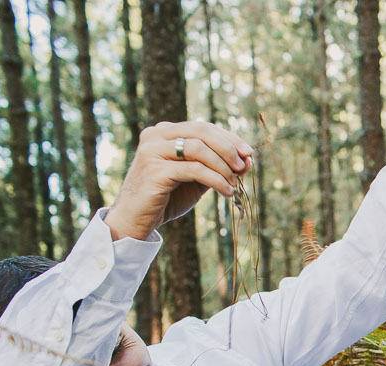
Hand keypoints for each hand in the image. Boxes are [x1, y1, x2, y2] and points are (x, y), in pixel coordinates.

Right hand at [105, 121, 252, 240]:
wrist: (136, 218)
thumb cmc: (168, 197)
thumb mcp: (197, 178)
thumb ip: (217, 166)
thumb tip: (248, 160)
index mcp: (165, 132)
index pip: (204, 127)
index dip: (230, 139)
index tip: (249, 154)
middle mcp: (156, 135)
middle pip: (202, 131)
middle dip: (228, 148)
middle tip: (244, 166)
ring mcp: (153, 151)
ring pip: (199, 149)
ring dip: (223, 166)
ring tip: (234, 183)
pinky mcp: (155, 170)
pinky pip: (194, 170)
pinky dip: (216, 180)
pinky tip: (226, 192)